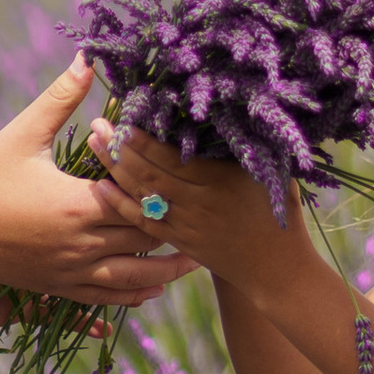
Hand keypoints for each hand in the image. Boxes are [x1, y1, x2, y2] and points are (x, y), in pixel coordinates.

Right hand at [0, 64, 195, 305]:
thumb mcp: (24, 133)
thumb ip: (61, 98)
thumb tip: (87, 57)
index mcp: (77, 204)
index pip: (139, 202)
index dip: (165, 196)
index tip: (191, 187)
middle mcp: (79, 243)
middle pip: (144, 242)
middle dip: (175, 233)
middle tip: (208, 224)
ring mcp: (68, 270)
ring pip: (131, 279)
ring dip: (164, 272)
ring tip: (192, 263)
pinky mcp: (55, 286)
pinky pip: (102, 298)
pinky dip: (131, 296)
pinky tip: (150, 291)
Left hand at [87, 118, 313, 295]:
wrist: (277, 268)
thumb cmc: (278, 212)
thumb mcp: (270, 172)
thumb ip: (245, 144)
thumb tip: (228, 104)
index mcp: (220, 181)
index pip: (172, 157)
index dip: (145, 139)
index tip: (124, 116)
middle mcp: (199, 204)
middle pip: (149, 173)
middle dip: (120, 147)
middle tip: (98, 123)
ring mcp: (186, 226)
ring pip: (142, 196)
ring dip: (114, 169)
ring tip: (95, 144)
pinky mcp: (180, 243)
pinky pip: (143, 222)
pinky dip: (120, 205)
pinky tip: (101, 187)